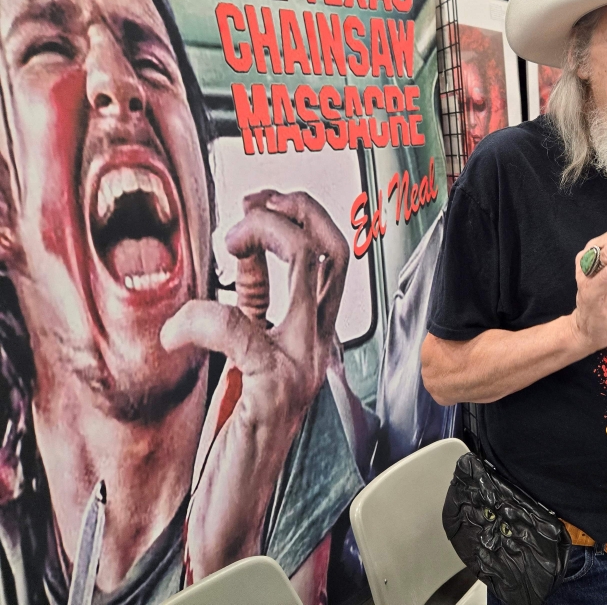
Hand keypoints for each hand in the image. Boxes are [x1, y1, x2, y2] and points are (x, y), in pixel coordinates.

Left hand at [160, 190, 348, 578]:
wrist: (237, 505)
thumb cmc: (238, 434)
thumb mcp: (249, 353)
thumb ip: (253, 304)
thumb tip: (246, 255)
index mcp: (312, 335)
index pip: (331, 256)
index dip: (299, 215)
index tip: (257, 203)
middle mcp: (317, 344)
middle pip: (333, 249)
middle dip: (295, 208)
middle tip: (256, 201)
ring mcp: (302, 364)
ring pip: (310, 268)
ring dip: (265, 234)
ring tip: (228, 241)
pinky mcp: (274, 388)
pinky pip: (240, 327)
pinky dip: (200, 316)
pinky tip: (175, 332)